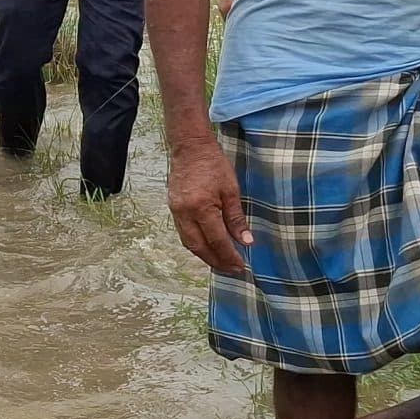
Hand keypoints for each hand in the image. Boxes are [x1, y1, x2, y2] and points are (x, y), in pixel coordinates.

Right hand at [167, 138, 254, 275]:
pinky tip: (208, 247)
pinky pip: (184, 234)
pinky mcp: (173, 209)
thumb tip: (246, 241)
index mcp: (201, 207)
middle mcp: (185, 213)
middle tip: (232, 270)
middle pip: (199, 247)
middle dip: (216, 261)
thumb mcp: (231, 190)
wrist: (190, 148)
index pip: (217, 240)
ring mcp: (176, 212)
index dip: (229, 256)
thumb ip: (236, 218)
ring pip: (189, 243)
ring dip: (205, 256)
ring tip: (221, 263)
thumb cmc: (213, 164)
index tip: (241, 266)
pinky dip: (196, 244)